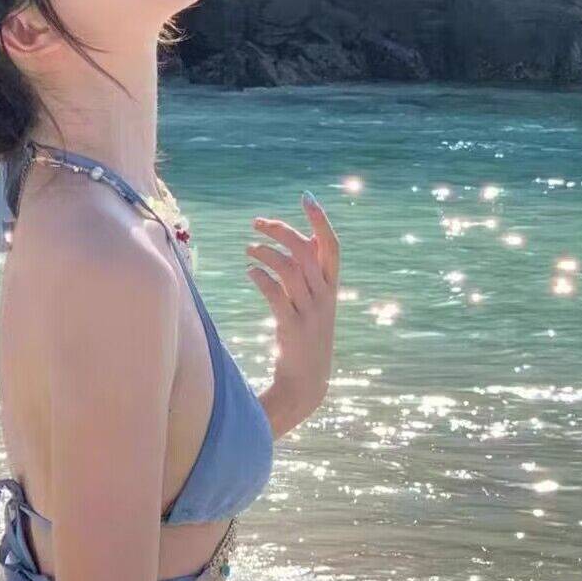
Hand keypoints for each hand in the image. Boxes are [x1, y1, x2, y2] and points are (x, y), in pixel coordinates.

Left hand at [245, 191, 339, 415]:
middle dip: (281, 231)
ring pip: (290, 268)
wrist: (307, 382)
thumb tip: (300, 241)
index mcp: (332, 288)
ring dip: (266, 252)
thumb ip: (311, 274)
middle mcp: (324, 297)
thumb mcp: (316, 304)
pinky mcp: (292, 327)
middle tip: (256, 223)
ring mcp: (309, 313)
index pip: (332, 246)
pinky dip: (261, 277)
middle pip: (305, 251)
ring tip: (249, 249)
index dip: (321, 221)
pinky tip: (250, 272)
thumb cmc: (307, 338)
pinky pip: (276, 293)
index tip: (306, 198)